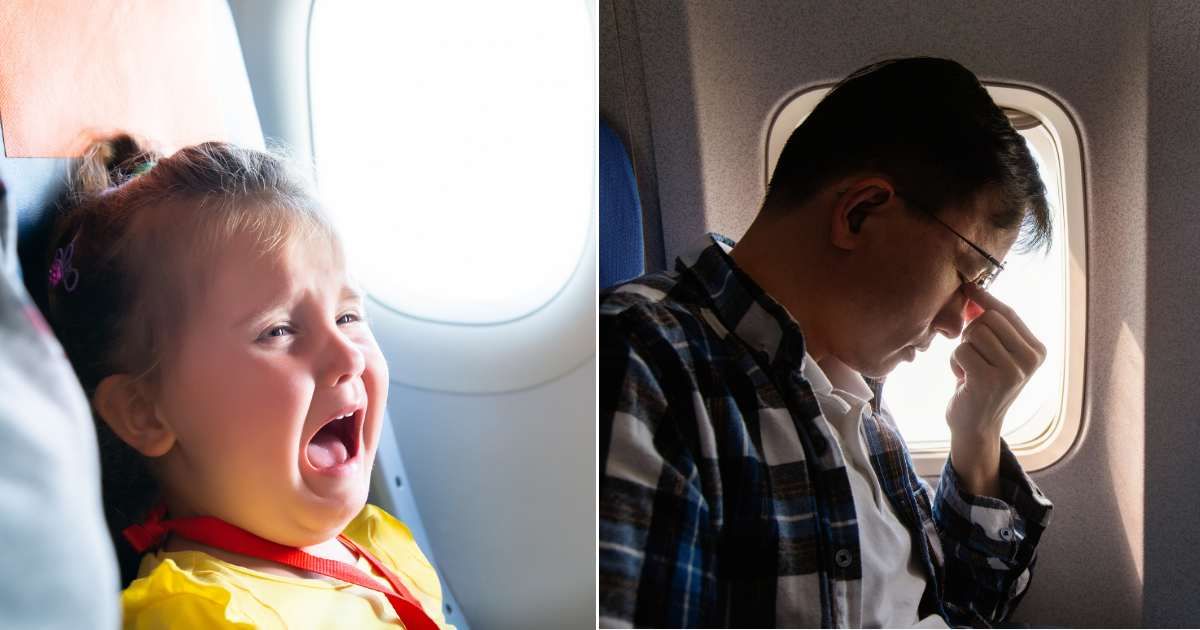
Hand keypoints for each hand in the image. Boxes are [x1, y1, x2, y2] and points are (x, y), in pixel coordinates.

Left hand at [946, 284, 1046, 496]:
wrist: (976, 426)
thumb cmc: (982, 383)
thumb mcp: (994, 352)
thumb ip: (989, 324)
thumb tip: (973, 291)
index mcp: (1037, 350)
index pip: (1006, 312)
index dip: (985, 298)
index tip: (969, 286)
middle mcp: (1031, 360)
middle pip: (988, 318)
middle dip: (971, 332)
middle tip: (973, 356)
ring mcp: (1012, 371)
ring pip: (973, 333)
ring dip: (962, 349)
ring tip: (970, 368)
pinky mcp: (990, 380)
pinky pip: (960, 351)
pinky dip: (954, 363)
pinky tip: (964, 380)